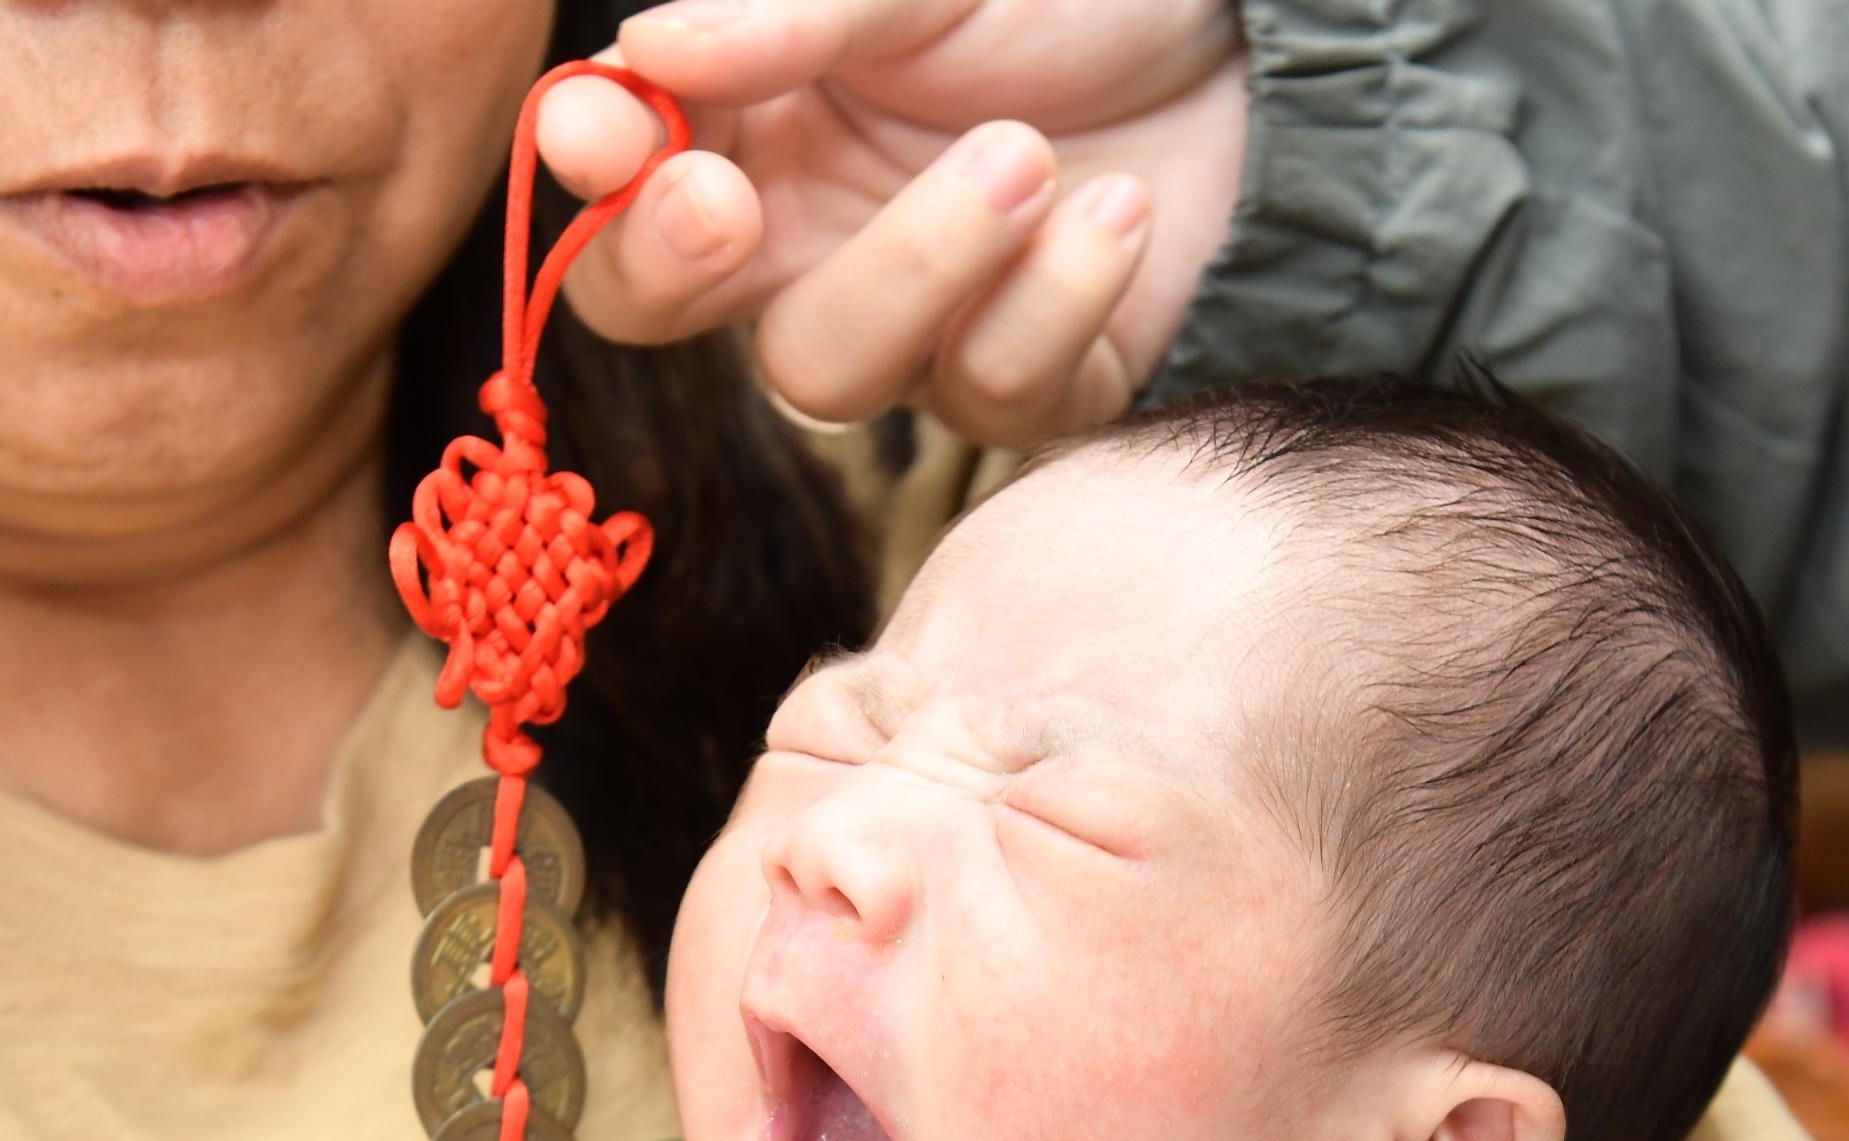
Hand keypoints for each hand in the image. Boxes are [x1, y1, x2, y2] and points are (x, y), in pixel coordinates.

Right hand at [537, 0, 1247, 442]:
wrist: (1263, 41)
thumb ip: (786, 22)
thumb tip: (643, 56)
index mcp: (754, 128)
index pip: (612, 191)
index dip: (585, 184)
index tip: (606, 131)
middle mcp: (808, 238)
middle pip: (664, 309)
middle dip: (681, 264)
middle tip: (728, 201)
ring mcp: (916, 328)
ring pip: (829, 373)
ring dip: (919, 264)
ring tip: (1025, 156)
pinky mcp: (1031, 392)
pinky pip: (992, 396)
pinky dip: (1057, 301)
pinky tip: (1118, 213)